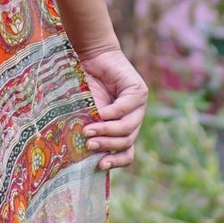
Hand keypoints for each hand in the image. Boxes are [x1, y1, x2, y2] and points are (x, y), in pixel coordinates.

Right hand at [74, 42, 146, 168]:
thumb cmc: (84, 85)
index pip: (127, 153)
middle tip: (89, 144)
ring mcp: (139, 106)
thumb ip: (91, 130)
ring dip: (107, 132)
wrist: (91, 56)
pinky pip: (125, 109)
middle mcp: (135, 118)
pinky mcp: (139, 91)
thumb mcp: (86, 113)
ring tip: (89, 131)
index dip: (116, 161)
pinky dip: (110, 114)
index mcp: (123, 128)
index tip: (100, 166)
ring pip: (128, 129)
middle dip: (107, 146)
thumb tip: (84, 154)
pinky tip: (97, 113)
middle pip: (127, 142)